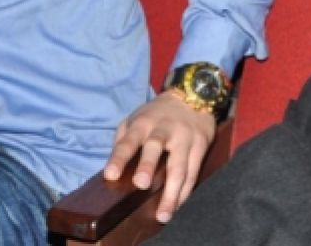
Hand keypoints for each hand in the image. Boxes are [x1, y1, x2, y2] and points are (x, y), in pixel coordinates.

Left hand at [102, 92, 216, 223]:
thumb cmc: (157, 114)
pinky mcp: (200, 146)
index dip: (119, 158)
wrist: (192, 96)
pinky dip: (184, 193)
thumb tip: (112, 167)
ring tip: (163, 216)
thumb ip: (123, 139)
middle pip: (155, 147)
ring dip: (171, 193)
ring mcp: (184, 138)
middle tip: (141, 184)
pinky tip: (176, 207)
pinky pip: (193, 174)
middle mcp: (163, 129)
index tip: (110, 175)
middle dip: (148, 165)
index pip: (128, 141)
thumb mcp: (136, 118)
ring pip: (179, 167)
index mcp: (143, 123)